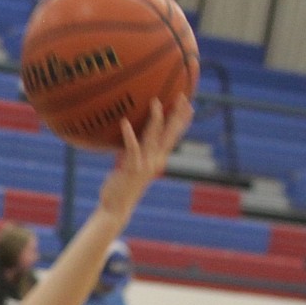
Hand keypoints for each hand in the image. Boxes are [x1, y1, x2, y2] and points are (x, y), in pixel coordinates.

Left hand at [97, 97, 193, 224]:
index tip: (189, 105)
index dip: (182, 121)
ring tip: (155, 102)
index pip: (173, 136)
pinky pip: (131, 147)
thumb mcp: (131, 166)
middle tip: (183, 96)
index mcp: (158, 159)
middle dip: (177, 114)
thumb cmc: (122, 187)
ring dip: (155, 118)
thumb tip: (129, 138)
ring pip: (153, 137)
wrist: (116, 208)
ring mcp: (145, 164)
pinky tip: (124, 122)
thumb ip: (133, 153)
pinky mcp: (132, 168)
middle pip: (170, 133)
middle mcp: (155, 160)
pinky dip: (128, 134)